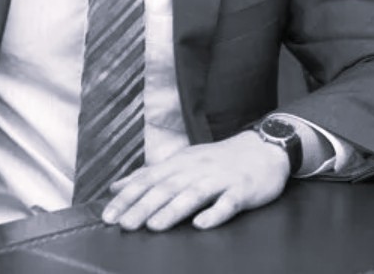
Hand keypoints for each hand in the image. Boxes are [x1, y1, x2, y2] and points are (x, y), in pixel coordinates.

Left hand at [100, 131, 289, 231]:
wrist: (264, 148)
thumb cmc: (219, 160)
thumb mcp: (182, 162)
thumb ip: (150, 175)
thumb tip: (117, 187)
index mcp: (180, 163)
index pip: (148, 179)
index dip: (128, 197)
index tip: (109, 215)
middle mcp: (197, 169)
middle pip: (167, 188)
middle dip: (144, 206)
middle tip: (125, 224)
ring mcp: (220, 179)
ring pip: (194, 194)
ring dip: (173, 210)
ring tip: (155, 226)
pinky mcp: (242, 190)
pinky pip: (228, 203)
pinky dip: (215, 213)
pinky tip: (202, 224)